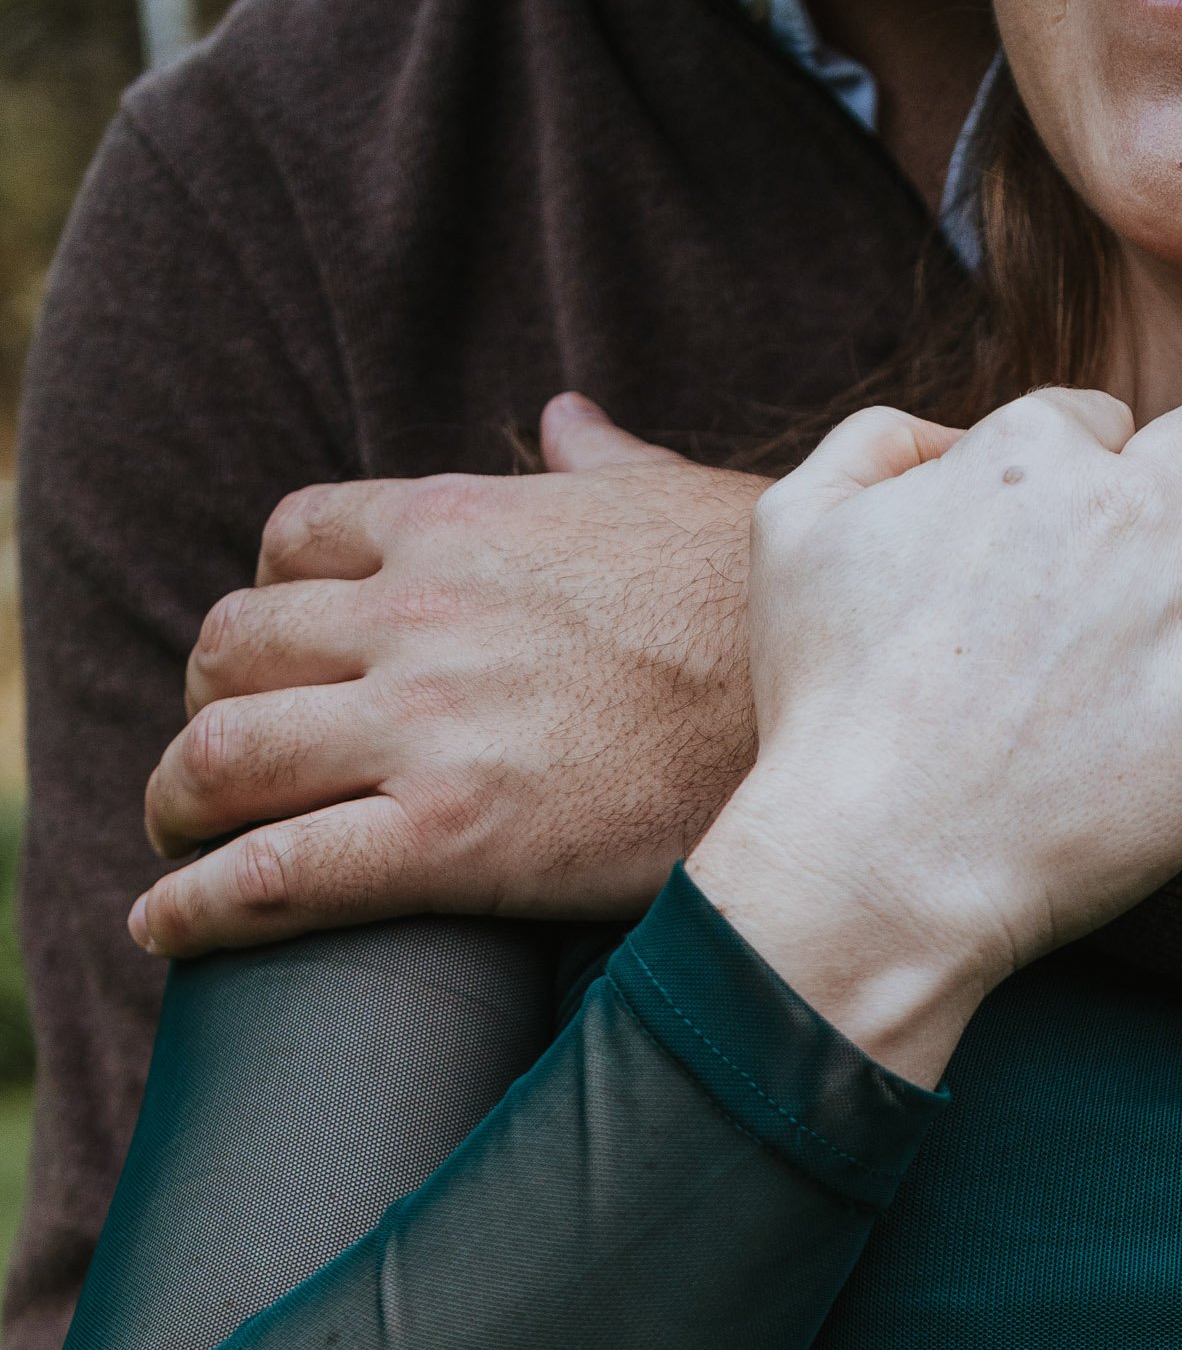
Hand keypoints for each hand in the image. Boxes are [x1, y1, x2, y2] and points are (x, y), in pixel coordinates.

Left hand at [133, 396, 764, 957]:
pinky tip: (167, 929)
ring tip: (183, 846)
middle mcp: (417, 612)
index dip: (268, 610)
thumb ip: (600, 462)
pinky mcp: (451, 837)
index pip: (293, 547)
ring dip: (180, 804)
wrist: (846, 707)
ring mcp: (425, 725)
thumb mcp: (676, 498)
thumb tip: (566, 420)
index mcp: (460, 525)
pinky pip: (276, 873)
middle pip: (233, 650)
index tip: (282, 664)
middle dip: (209, 712)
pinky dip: (199, 905)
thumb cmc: (773, 611)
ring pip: (223, 753)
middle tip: (222, 771)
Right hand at [684, 388, 1181, 1081]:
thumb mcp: (794, 532)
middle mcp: (1133, 508)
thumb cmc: (828, 715)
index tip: (1080, 559)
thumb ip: (871, 443)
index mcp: (1028, 454)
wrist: (880, 862)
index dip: (1096, 487)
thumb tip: (946, 434)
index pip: (1103, 424)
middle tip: (1176, 569)